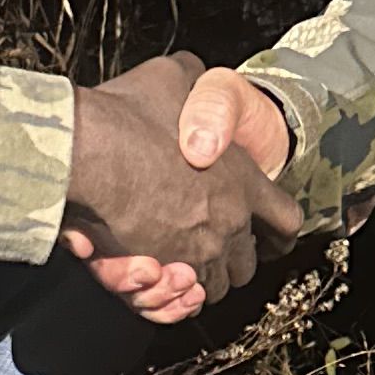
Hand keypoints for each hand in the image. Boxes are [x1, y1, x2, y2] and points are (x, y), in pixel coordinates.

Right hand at [61, 56, 300, 323]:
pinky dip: (170, 294)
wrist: (89, 149)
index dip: (278, 229)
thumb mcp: (176, 75)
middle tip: (216, 250)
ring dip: (201, 278)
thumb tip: (197, 78)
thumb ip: (198, 86)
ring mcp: (198, 251)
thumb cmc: (128, 115)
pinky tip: (158, 277)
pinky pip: (178, 299)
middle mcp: (229, 222)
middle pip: (248, 263)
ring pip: (213, 285)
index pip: (285, 219)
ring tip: (182, 267)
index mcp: (243, 179)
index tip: (272, 236)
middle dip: (234, 259)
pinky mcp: (163, 271)